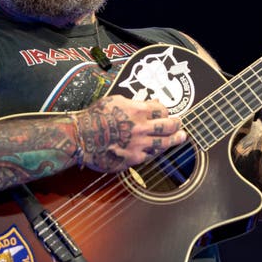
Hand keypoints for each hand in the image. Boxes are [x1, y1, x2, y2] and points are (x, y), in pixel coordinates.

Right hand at [72, 95, 186, 172]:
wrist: (80, 138)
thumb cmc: (94, 117)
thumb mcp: (114, 101)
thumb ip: (134, 103)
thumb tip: (149, 103)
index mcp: (137, 111)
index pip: (161, 110)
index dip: (165, 112)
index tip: (166, 113)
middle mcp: (141, 128)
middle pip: (168, 127)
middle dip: (177, 125)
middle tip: (180, 125)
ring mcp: (138, 146)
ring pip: (163, 144)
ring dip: (174, 140)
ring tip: (181, 138)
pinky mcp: (132, 160)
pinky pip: (149, 157)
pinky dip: (155, 152)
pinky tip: (159, 150)